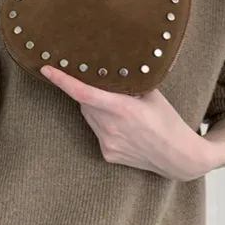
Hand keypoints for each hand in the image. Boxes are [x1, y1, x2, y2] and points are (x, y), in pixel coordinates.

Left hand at [40, 66, 211, 180]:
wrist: (178, 157)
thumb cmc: (168, 122)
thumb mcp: (153, 95)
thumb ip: (131, 83)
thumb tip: (116, 67)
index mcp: (122, 108)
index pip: (83, 92)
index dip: (62, 81)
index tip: (46, 70)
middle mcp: (110, 127)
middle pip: (85, 103)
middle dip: (89, 92)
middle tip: (103, 85)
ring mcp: (107, 143)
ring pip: (90, 118)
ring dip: (96, 109)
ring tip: (121, 111)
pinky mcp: (107, 154)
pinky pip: (98, 133)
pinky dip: (105, 126)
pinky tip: (124, 129)